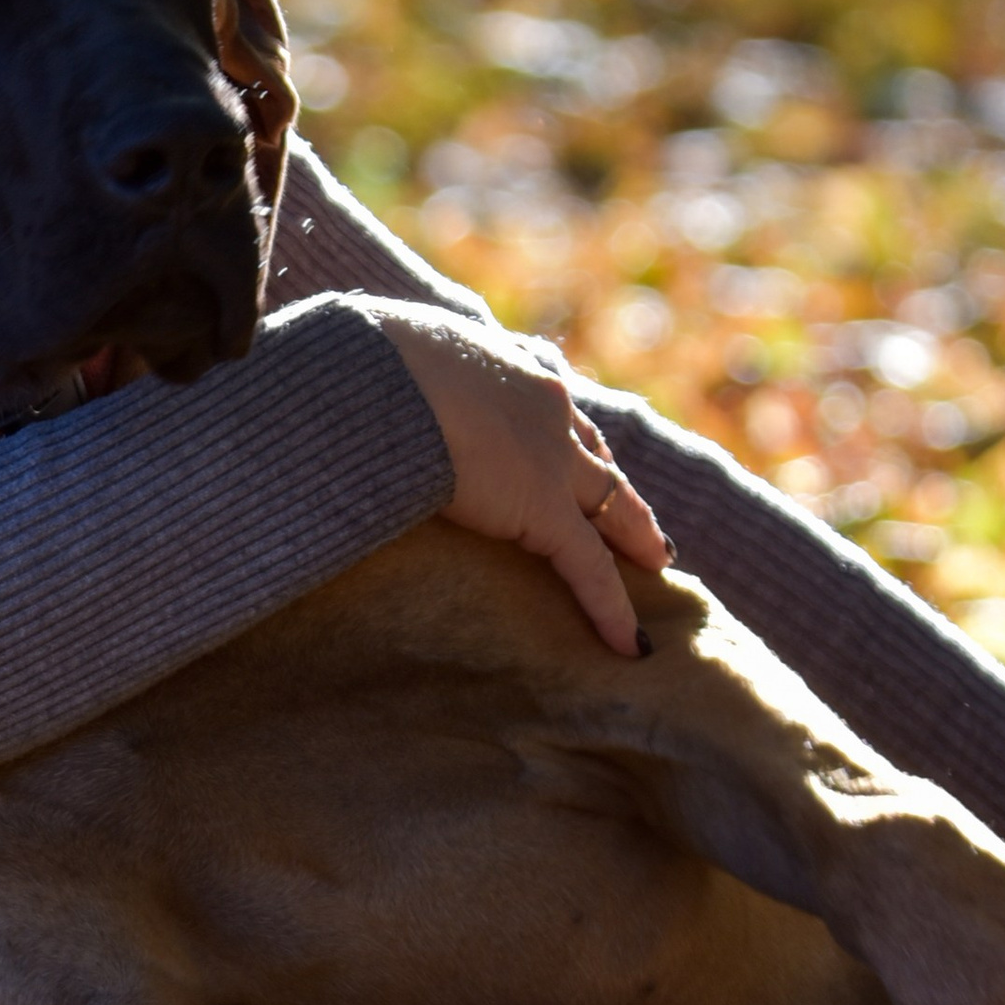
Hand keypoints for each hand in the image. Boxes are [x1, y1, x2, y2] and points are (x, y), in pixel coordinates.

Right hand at [372, 304, 669, 654]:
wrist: (377, 373)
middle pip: (592, 453)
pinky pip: (588, 566)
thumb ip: (388, 386)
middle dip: (614, 486)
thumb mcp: (378, 360)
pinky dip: (611, 607)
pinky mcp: (543, 506)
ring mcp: (550, 454)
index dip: (568, 435)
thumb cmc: (355, 364)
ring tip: (655, 563)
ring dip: (635, 535)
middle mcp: (542, 401)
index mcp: (501, 361)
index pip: (548, 402)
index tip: (581, 453)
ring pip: (609, 503)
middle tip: (638, 519)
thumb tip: (349, 401)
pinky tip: (628, 644)